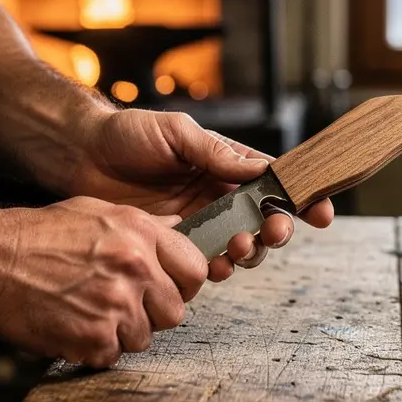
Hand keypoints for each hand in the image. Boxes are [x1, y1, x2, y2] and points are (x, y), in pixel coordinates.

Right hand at [0, 196, 206, 367]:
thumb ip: (144, 224)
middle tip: (125, 304)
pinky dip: (96, 347)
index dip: (183, 282)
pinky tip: (76, 325)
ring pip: (145, 336)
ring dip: (123, 331)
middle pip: (175, 310)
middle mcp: (136, 269)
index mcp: (141, 234)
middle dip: (153, 312)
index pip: (194, 268)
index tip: (168, 287)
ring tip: (92, 312)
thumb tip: (177, 229)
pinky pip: (113, 354)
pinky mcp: (94, 337)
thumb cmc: (38, 235)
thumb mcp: (98, 211)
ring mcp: (116, 305)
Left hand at [70, 109, 334, 280]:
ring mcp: (198, 222)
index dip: (301, 197)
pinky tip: (213, 267)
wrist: (80, 155)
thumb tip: (260, 169)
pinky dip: (215, 269)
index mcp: (225, 164)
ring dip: (248, 252)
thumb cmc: (127, 134)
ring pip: (239, 246)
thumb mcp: (176, 132)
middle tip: (272, 232)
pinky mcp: (173, 245)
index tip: (321, 211)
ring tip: (237, 247)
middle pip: (263, 220)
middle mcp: (218, 195)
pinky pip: (203, 263)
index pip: (274, 181)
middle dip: (276, 230)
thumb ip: (215, 152)